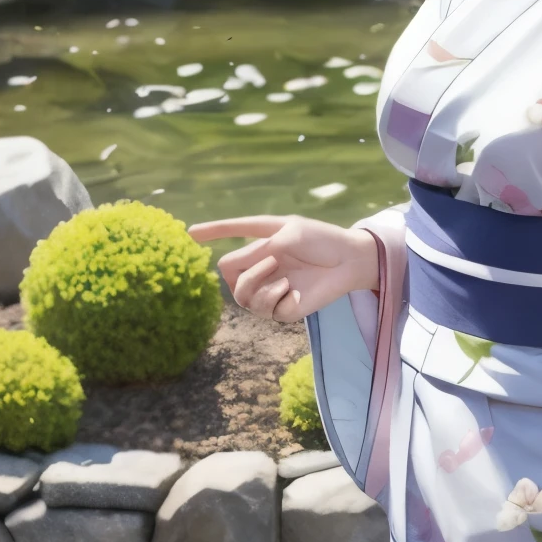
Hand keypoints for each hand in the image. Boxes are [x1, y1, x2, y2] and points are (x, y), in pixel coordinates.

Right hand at [187, 215, 378, 323]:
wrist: (350, 261)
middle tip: (271, 262)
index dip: (212, 231)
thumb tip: (245, 269)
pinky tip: (293, 292)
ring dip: (257, 285)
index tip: (190, 232)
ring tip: (282, 279)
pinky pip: (263, 309)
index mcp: (263, 240)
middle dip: (242, 269)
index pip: (231, 233)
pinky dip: (275, 299)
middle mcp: (263, 264)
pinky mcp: (283, 308)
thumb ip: (262, 247)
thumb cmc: (323, 240)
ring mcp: (271, 287)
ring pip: (240, 295)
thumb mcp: (288, 233)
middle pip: (227, 272)